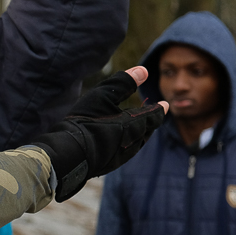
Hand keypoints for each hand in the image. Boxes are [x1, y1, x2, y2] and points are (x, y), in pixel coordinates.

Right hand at [29, 67, 167, 201]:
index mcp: (135, 124)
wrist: (71, 153)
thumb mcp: (104, 95)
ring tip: (137, 127)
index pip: (154, 115)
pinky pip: (125, 151)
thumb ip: (124, 82)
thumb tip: (144, 70)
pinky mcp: (112, 164)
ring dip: (139, 133)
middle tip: (152, 115)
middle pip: (148, 130)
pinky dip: (126, 142)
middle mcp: (134, 142)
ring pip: (137, 142)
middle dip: (150, 122)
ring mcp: (123, 156)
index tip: (164, 104)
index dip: (159, 109)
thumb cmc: (86, 120)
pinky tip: (118, 141)